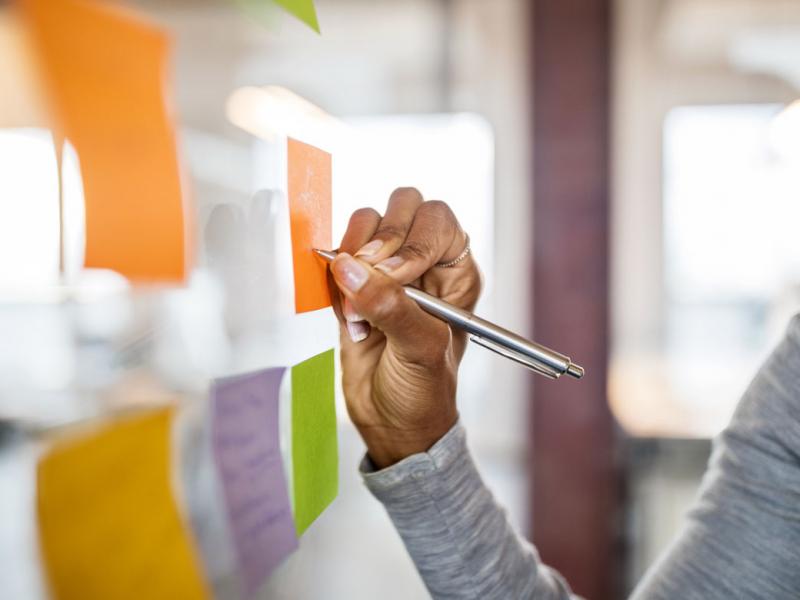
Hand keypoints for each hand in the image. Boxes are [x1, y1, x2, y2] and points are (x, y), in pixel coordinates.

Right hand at [328, 188, 481, 467]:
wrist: (391, 424)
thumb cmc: (424, 392)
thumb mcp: (421, 351)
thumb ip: (392, 308)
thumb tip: (352, 270)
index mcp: (456, 273)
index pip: (439, 223)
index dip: (414, 240)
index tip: (393, 275)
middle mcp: (424, 263)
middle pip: (404, 208)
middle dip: (381, 239)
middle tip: (369, 275)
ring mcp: (387, 271)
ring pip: (366, 225)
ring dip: (354, 262)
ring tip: (359, 311)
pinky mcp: (354, 284)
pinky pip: (338, 256)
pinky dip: (334, 279)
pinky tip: (349, 317)